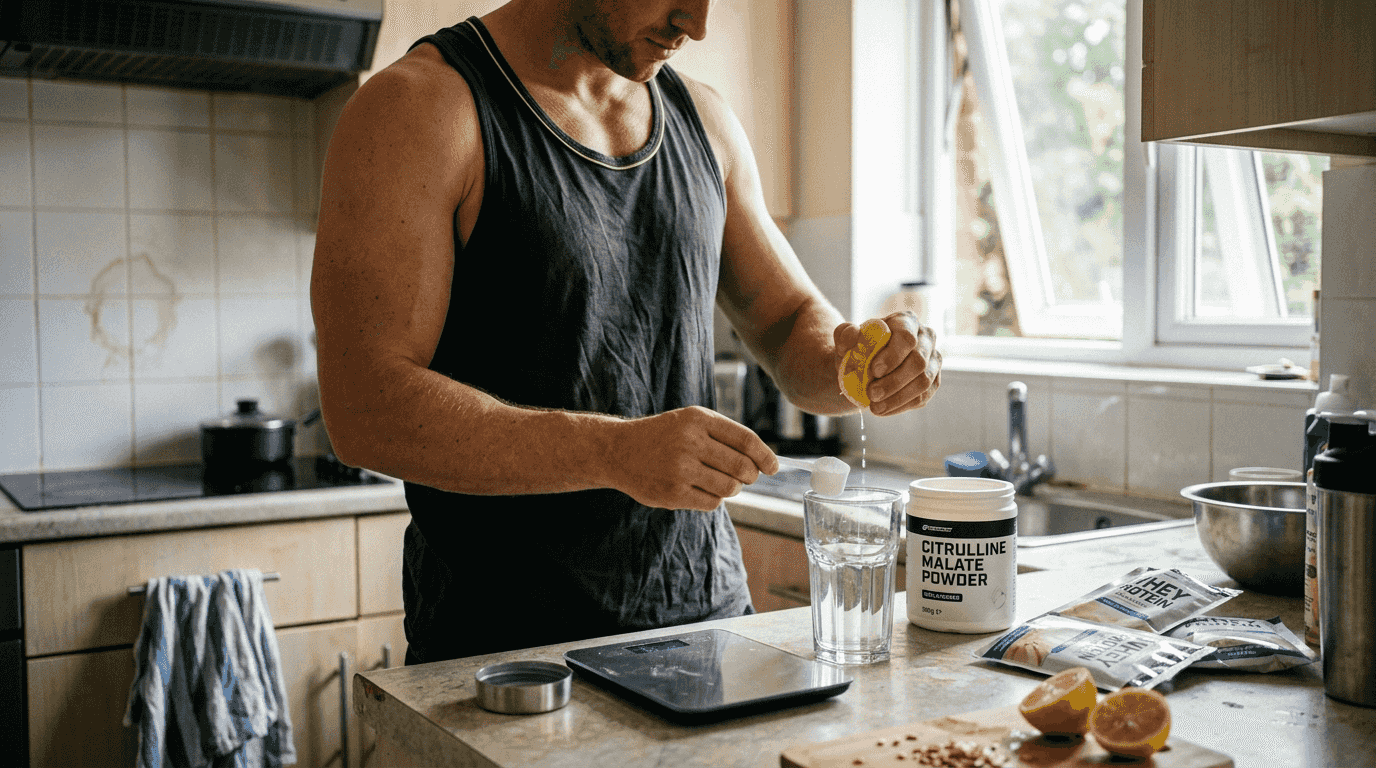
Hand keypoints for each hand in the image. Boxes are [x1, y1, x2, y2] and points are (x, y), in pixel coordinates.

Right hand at [608, 406, 778, 511]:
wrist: (619, 450)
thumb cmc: (664, 436)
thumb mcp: (691, 421)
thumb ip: (725, 436)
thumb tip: (763, 463)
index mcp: (698, 419)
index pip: (746, 440)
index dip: (765, 456)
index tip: (773, 467)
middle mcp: (689, 442)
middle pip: (742, 467)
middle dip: (750, 475)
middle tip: (745, 476)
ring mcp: (680, 469)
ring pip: (730, 488)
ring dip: (732, 488)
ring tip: (719, 481)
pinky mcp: (672, 493)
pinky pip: (712, 502)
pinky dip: (714, 498)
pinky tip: (700, 489)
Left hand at [833, 312, 940, 415]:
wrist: (865, 367)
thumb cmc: (859, 349)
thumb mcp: (846, 340)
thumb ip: (845, 334)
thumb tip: (853, 333)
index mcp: (906, 321)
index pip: (906, 337)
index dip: (892, 356)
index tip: (874, 371)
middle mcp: (926, 338)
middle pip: (919, 362)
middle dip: (894, 381)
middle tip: (871, 394)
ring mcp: (933, 361)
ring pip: (923, 382)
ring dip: (898, 398)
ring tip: (875, 407)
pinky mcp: (933, 382)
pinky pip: (922, 397)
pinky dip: (901, 406)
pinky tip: (883, 409)